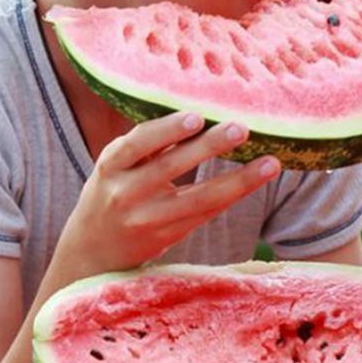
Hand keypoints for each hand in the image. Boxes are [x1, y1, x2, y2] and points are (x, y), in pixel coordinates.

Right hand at [53, 112, 280, 277]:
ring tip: (270, 163)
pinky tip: (257, 180)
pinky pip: (206, 214)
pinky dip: (233, 195)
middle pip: (170, 168)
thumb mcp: (117, 165)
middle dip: (208, 147)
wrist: (92, 252)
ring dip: (238, 180)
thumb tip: (200, 110)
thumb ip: (148, 144)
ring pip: (198, 199)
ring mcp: (147, 220)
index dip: (166, 130)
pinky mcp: (168, 237)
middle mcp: (125, 194)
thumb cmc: (113, 191)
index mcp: (111, 166)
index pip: (136, 144)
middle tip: (241, 127)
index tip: (196, 116)